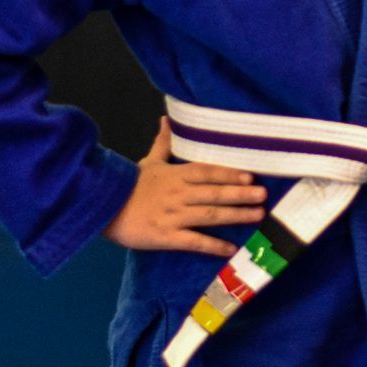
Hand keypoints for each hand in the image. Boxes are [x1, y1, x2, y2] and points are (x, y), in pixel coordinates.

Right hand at [103, 118, 267, 257]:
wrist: (103, 209)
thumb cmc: (129, 185)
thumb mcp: (148, 162)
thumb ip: (163, 143)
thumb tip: (166, 118)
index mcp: (175, 176)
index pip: (206, 172)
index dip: (228, 173)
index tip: (250, 176)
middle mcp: (177, 195)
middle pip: (213, 193)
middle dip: (240, 194)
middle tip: (263, 195)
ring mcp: (172, 216)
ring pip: (209, 215)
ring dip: (235, 215)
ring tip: (258, 215)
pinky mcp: (166, 237)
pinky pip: (193, 242)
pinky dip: (212, 245)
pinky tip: (231, 248)